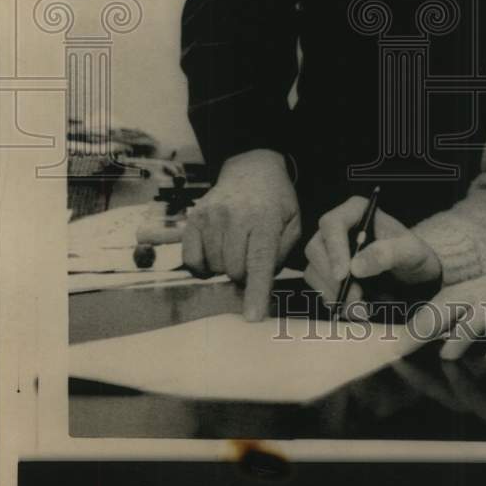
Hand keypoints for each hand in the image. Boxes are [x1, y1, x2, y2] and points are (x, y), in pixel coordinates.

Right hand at [182, 149, 300, 320]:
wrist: (252, 168)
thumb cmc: (276, 201)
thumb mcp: (293, 222)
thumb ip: (282, 253)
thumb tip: (263, 281)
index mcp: (265, 219)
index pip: (259, 262)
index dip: (256, 292)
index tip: (252, 316)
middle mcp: (235, 216)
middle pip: (234, 270)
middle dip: (244, 274)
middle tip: (251, 256)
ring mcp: (211, 216)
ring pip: (214, 266)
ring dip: (225, 267)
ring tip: (237, 246)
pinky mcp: (194, 217)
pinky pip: (191, 258)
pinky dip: (203, 264)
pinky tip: (216, 252)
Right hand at [304, 195, 441, 314]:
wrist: (414, 278)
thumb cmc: (413, 256)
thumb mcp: (411, 252)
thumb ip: (388, 253)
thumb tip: (355, 267)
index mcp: (356, 211)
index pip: (332, 223)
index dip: (334, 249)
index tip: (343, 275)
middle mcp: (337, 229)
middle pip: (316, 249)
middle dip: (332, 278)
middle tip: (356, 299)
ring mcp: (329, 252)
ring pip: (314, 272)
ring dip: (334, 295)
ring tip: (362, 309)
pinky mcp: (327, 274)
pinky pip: (320, 289)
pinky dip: (336, 303)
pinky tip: (358, 309)